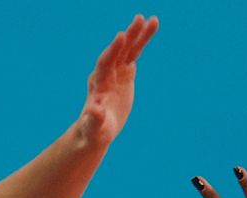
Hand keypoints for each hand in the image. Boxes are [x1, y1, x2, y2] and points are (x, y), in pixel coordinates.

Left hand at [78, 14, 157, 144]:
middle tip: (139, 19)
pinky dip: (142, 41)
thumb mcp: (95, 127)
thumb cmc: (95, 130)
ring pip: (128, 49)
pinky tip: (151, 28)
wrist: (98, 128)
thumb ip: (94, 118)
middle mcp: (106, 72)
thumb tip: (93, 109)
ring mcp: (116, 70)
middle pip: (118, 51)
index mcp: (99, 83)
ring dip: (138, 34)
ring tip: (153, 19)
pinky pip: (134, 53)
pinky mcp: (125, 72)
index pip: (105, 63)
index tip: (121, 36)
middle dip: (128, 36)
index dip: (113, 50)